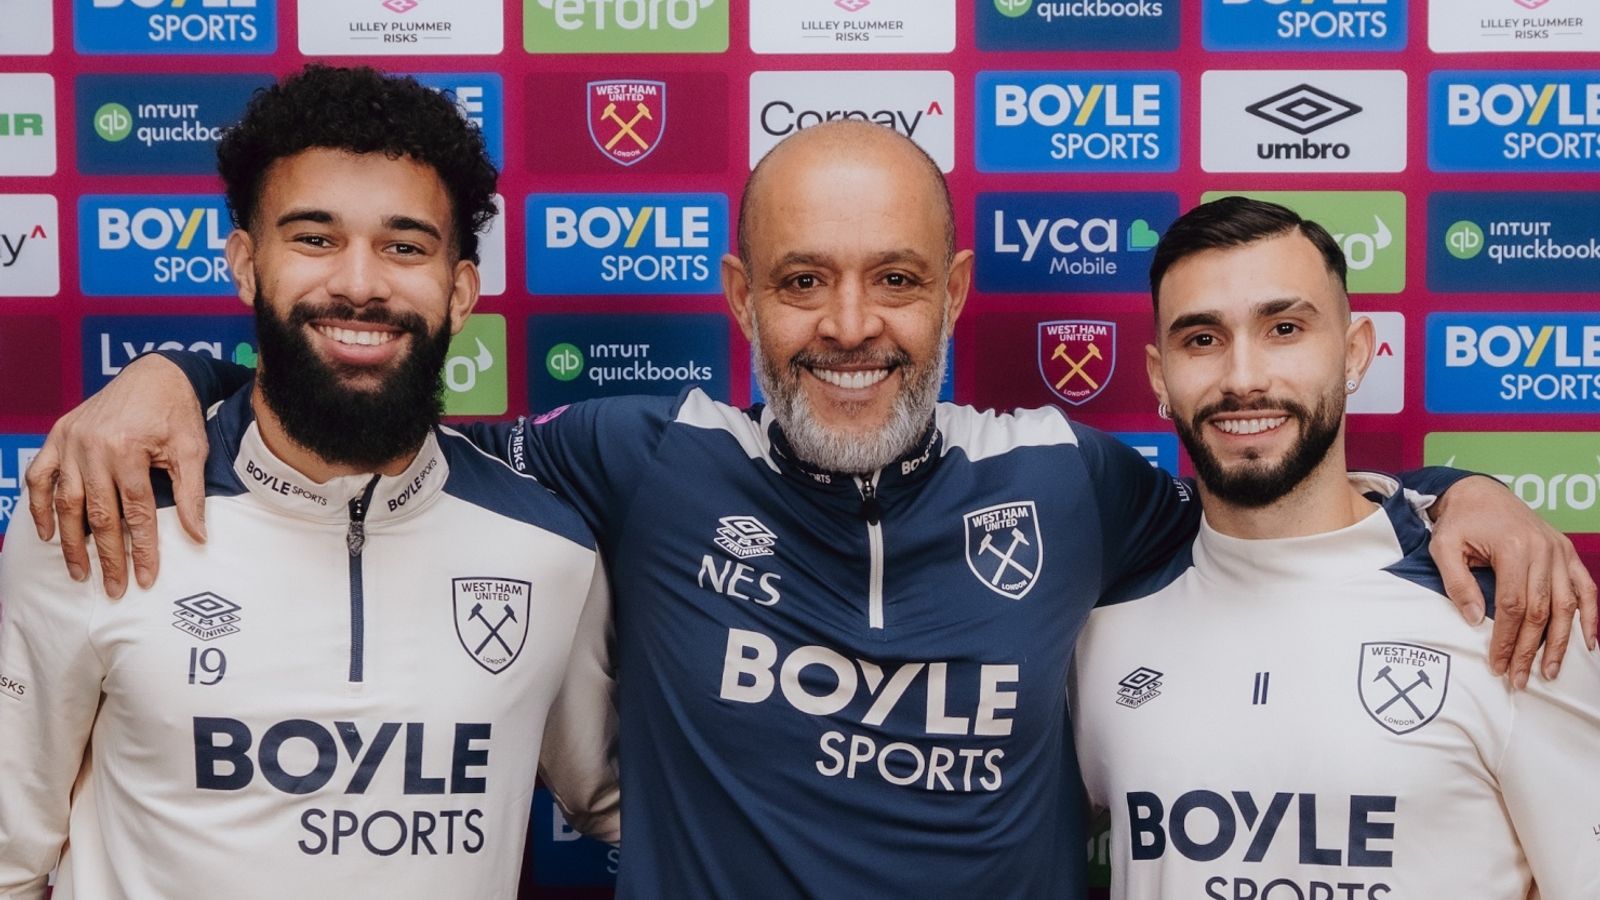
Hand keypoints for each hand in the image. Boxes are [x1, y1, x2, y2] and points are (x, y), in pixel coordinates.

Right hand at [25, 354, 209, 598]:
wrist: (156, 373)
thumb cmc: (177, 412)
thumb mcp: (193, 450)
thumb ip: (192, 495)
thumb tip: (196, 537)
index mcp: (128, 449)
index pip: (136, 513)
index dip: (142, 550)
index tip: (145, 579)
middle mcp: (93, 447)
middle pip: (99, 515)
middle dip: (107, 556)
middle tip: (113, 588)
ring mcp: (71, 441)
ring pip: (65, 502)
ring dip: (70, 541)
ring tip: (79, 572)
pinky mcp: (59, 435)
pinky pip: (40, 476)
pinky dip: (39, 505)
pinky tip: (47, 533)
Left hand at [1429, 475, 1597, 687]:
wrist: (1479, 492)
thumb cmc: (1460, 521)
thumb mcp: (1444, 547)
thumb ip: (1457, 583)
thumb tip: (1476, 620)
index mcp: (1513, 549)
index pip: (1512, 606)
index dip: (1506, 639)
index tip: (1498, 665)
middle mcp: (1543, 550)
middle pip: (1541, 611)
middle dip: (1530, 649)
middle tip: (1520, 678)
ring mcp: (1559, 551)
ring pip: (1567, 605)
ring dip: (1560, 642)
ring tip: (1549, 670)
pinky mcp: (1566, 551)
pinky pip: (1586, 587)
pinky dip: (1590, 616)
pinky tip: (1588, 643)